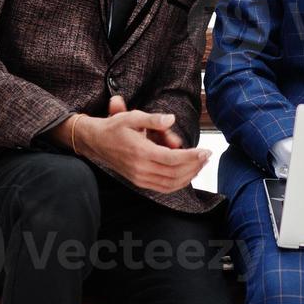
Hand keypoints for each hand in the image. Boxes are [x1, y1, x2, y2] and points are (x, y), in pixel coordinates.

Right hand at [77, 96, 210, 193]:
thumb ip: (154, 119)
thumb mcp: (133, 116)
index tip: (205, 151)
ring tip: (200, 164)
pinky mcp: (140, 182)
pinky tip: (187, 173)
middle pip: (175, 173)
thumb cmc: (115, 127)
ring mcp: (140, 178)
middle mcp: (141, 168)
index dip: (191, 157)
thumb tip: (171, 119)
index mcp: (141, 152)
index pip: (172, 159)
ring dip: (189, 175)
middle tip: (207, 156)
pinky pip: (163, 187)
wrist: (96, 141)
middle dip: (194, 166)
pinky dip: (178, 183)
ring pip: (171, 183)